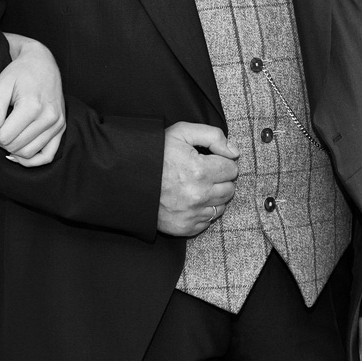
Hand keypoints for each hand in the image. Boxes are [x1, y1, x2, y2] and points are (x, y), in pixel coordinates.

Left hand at [0, 33, 65, 165]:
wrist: (42, 62)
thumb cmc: (20, 72)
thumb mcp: (1, 86)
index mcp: (32, 106)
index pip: (5, 136)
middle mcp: (48, 117)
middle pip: (15, 146)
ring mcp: (57, 124)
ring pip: (28, 153)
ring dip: (11, 150)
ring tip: (3, 136)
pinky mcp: (61, 128)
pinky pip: (47, 155)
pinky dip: (31, 160)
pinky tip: (16, 155)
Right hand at [156, 121, 237, 235]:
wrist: (127, 177)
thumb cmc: (155, 152)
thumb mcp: (181, 132)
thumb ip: (212, 136)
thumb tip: (234, 152)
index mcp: (200, 170)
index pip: (232, 168)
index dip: (222, 161)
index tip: (210, 160)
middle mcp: (199, 195)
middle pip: (230, 189)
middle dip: (220, 179)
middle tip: (203, 172)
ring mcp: (192, 214)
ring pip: (221, 206)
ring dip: (213, 196)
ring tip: (195, 186)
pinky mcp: (185, 227)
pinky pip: (207, 221)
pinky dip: (202, 211)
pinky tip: (189, 200)